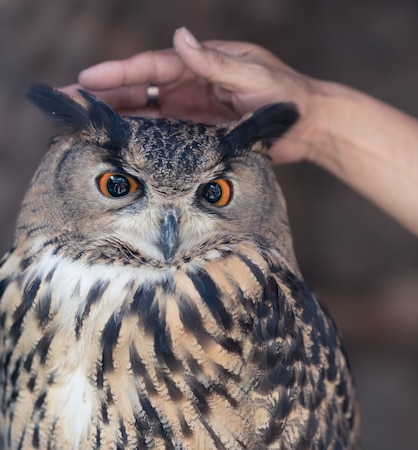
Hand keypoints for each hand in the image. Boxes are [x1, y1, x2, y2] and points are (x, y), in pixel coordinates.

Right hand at [72, 28, 322, 164]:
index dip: (120, 74)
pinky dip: (140, 137)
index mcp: (201, 63)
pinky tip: (118, 141)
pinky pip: (164, 135)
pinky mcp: (199, 133)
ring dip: (116, 116)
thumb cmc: (285, 96)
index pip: (152, 66)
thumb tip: (179, 37)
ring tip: (82, 121)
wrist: (308, 126)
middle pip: (140, 87)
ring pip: (146, 112)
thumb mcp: (252, 76)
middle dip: (105, 93)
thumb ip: (215, 63)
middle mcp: (192, 84)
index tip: (87, 80)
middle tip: (68, 98)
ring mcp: (192, 109)